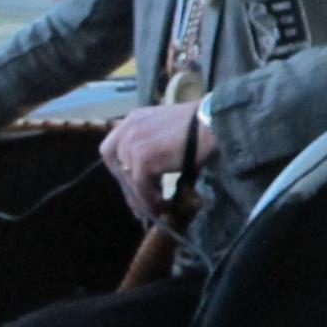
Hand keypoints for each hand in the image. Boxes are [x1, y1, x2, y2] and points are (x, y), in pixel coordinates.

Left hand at [99, 101, 216, 219]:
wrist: (214, 124)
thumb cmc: (201, 126)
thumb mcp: (168, 128)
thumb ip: (153, 142)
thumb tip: (151, 172)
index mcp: (134, 118)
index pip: (112, 148)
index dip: (119, 168)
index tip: (131, 183)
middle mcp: (128, 128)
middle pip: (115, 165)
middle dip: (128, 186)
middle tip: (141, 204)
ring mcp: (133, 143)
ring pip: (129, 180)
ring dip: (142, 198)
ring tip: (157, 208)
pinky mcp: (143, 160)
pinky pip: (142, 187)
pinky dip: (151, 200)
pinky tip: (163, 206)